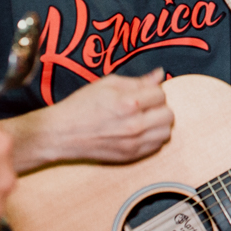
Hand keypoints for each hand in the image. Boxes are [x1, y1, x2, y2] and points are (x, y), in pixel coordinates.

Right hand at [38, 69, 173, 164]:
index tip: (143, 93)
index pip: (161, 94)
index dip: (153, 91)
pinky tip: (139, 131)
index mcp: (129, 103)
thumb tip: (160, 74)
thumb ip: (138, 81)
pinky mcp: (130, 156)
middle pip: (168, 114)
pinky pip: (157, 146)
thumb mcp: (108, 84)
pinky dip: (153, 137)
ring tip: (144, 118)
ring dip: (159, 123)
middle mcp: (134, 125)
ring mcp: (133, 143)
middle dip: (159, 107)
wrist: (61, 133)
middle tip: (146, 105)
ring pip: (166, 132)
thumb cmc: (82, 106)